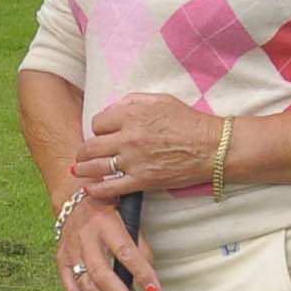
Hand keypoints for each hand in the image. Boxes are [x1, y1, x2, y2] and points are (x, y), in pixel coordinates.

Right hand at [53, 196, 155, 290]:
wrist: (76, 199)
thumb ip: (139, 243)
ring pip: (85, 285)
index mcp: (104, 222)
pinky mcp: (61, 260)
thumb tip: (148, 277)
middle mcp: (84, 237)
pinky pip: (71, 289)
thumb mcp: (128, 216)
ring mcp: (70, 250)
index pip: (125, 252)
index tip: (155, 290)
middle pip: (100, 273)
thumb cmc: (109, 209)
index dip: (141, 273)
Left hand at [72, 93, 220, 196]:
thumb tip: (113, 109)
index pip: (98, 122)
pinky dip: (96, 191)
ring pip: (95, 167)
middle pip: (90, 146)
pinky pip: (111, 188)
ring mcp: (133, 161)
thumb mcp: (161, 100)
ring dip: (83, 169)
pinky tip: (89, 189)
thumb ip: (133, 101)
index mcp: (131, 114)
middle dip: (85, 150)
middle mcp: (128, 137)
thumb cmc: (189, 122)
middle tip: (84, 153)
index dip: (99, 128)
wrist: (212, 147)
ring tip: (78, 170)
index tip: (103, 133)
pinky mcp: (142, 181)